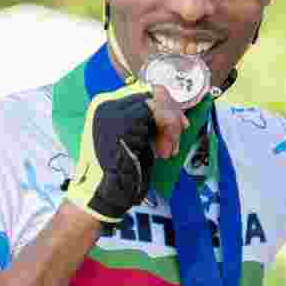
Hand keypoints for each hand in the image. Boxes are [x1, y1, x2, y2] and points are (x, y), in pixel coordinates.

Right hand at [65, 82, 187, 222]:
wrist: (103, 194)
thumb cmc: (121, 171)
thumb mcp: (135, 139)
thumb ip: (146, 122)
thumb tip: (172, 110)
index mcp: (106, 106)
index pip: (144, 92)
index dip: (167, 104)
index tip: (181, 123)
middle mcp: (106, 104)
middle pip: (152, 93)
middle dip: (173, 112)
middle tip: (182, 130)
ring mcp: (111, 111)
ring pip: (156, 102)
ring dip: (171, 126)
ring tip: (169, 149)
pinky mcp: (120, 122)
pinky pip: (155, 113)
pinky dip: (168, 129)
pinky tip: (166, 151)